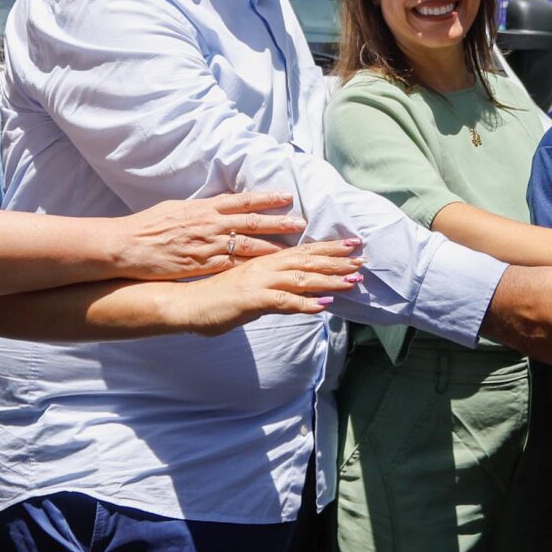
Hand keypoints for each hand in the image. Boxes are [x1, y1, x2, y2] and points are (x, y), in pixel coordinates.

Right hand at [114, 191, 306, 279]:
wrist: (127, 246)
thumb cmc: (147, 226)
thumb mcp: (176, 208)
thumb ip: (199, 209)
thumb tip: (215, 205)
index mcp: (204, 207)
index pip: (242, 200)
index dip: (266, 198)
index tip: (286, 196)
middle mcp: (210, 223)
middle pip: (252, 221)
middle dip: (278, 221)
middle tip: (301, 221)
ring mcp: (208, 245)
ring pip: (248, 244)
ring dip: (272, 246)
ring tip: (293, 248)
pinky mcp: (203, 265)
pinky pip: (234, 265)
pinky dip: (252, 266)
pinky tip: (268, 270)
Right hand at [171, 239, 363, 334]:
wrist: (188, 303)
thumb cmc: (217, 297)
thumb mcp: (250, 286)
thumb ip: (273, 286)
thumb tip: (296, 291)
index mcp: (265, 261)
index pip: (303, 252)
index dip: (329, 249)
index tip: (352, 245)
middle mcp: (266, 267)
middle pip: (308, 261)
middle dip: (338, 261)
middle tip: (363, 260)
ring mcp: (260, 282)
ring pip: (301, 278)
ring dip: (330, 280)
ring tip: (353, 281)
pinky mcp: (253, 300)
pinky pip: (284, 302)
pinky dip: (305, 304)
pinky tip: (324, 306)